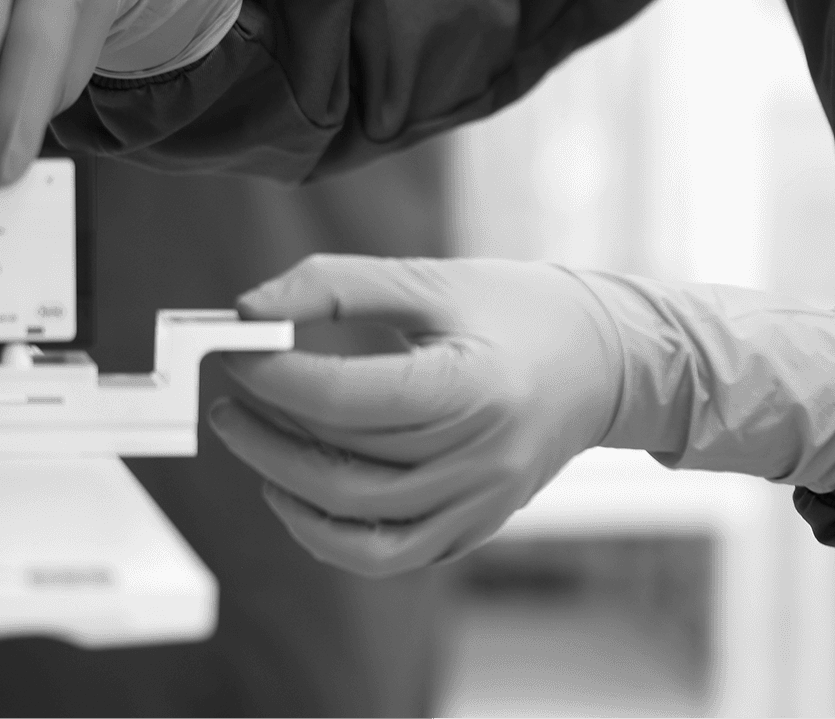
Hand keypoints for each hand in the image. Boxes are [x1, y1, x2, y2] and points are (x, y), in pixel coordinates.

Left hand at [212, 255, 626, 577]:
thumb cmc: (519, 311)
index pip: (347, 398)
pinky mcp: (474, 528)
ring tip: (252, 438)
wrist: (607, 363)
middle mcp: (480, 459)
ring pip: (354, 521)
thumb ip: (339, 286)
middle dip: (265, 430)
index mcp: (473, 388)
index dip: (276, 376)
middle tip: (227, 394)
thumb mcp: (434, 280)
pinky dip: (327, 533)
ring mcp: (479, 504)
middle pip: (342, 465)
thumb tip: (250, 307)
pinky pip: (385, 555)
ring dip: (285, 483)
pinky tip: (295, 492)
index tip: (235, 348)